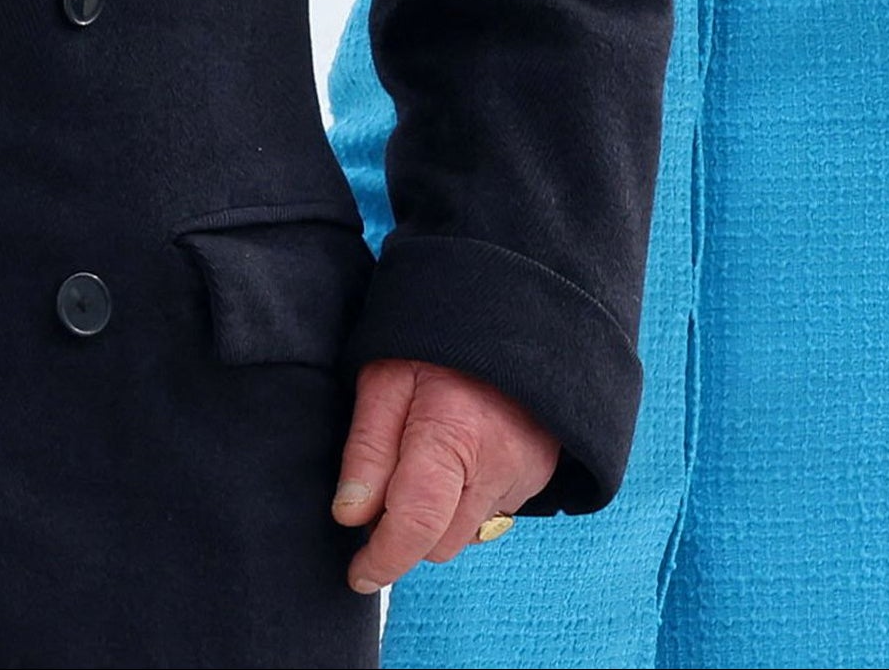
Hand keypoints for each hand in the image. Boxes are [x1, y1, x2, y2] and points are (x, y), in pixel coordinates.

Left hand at [331, 358, 558, 594]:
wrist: (516, 315)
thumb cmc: (438, 341)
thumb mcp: (385, 377)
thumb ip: (368, 448)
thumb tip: (349, 515)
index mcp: (453, 436)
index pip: (417, 525)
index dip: (383, 559)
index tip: (358, 574)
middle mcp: (498, 466)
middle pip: (440, 543)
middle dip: (405, 535)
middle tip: (381, 498)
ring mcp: (525, 476)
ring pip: (466, 535)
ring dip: (436, 522)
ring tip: (420, 468)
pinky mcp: (539, 478)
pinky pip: (491, 516)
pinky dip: (464, 506)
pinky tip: (455, 463)